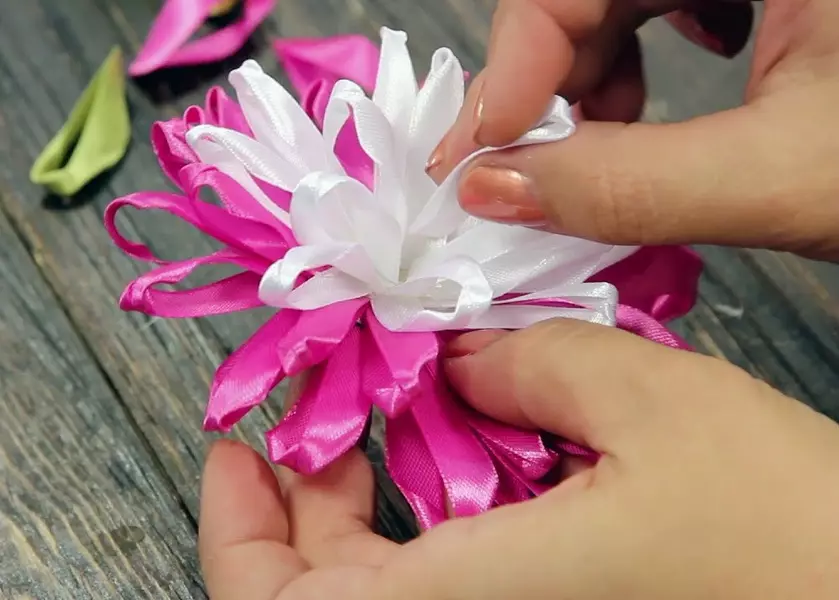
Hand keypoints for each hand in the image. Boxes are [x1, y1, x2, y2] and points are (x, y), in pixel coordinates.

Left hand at [199, 319, 838, 598]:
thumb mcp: (654, 406)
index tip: (233, 446)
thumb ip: (533, 360)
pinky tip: (462, 448)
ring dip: (366, 502)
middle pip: (327, 596)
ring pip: (393, 582)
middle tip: (315, 406)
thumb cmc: (788, 537)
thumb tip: (461, 351)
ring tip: (386, 408)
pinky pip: (457, 579)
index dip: (236, 533)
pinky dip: (435, 514)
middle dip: (303, 501)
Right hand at [427, 0, 838, 260]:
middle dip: (551, 82)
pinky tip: (659, 107)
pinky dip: (642, 60)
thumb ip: (629, 188)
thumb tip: (493, 192)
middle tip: (527, 171)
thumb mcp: (785, 176)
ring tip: (604, 150)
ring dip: (593, 78)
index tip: (477, 160)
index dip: (514, 64)